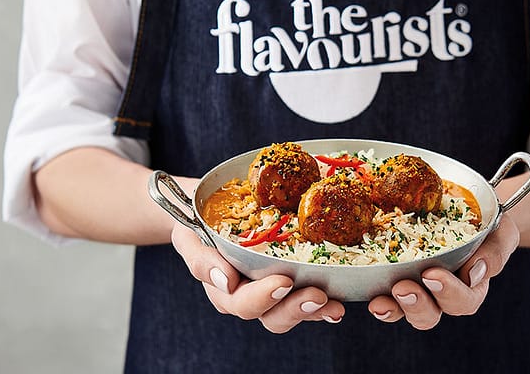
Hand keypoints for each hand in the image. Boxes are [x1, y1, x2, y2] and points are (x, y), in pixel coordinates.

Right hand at [170, 223, 345, 333]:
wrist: (205, 211)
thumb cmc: (196, 226)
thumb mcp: (189, 237)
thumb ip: (202, 259)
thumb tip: (225, 279)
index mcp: (224, 291)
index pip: (242, 303)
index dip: (263, 297)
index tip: (282, 282)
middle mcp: (249, 296)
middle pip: (271, 316)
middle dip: (295, 309)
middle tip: (316, 295)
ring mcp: (270, 290)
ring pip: (291, 312)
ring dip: (314, 310)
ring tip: (334, 305)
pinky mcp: (289, 280)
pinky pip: (305, 297)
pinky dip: (323, 301)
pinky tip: (340, 298)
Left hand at [367, 214, 518, 329]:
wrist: (471, 204)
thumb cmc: (489, 221)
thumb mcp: (501, 231)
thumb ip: (495, 251)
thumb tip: (474, 271)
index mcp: (470, 286)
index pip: (463, 300)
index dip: (449, 292)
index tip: (433, 274)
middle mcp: (443, 293)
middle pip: (431, 313)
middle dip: (416, 304)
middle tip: (403, 287)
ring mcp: (418, 286)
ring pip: (405, 310)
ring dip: (393, 308)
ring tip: (380, 300)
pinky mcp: (397, 274)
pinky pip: (386, 291)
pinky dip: (376, 294)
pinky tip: (368, 292)